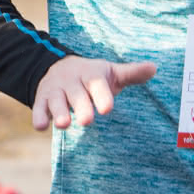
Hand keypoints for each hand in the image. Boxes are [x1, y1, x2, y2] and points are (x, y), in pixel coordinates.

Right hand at [31, 55, 156, 130]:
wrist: (58, 68)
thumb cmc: (92, 77)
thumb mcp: (110, 73)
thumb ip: (131, 73)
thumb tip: (154, 68)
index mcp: (91, 74)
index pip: (97, 85)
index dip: (102, 96)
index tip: (107, 109)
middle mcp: (72, 81)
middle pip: (77, 95)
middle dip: (81, 107)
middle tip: (87, 121)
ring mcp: (56, 90)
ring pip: (57, 101)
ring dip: (59, 112)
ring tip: (63, 125)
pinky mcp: (42, 98)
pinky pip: (39, 107)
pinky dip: (39, 115)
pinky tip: (41, 126)